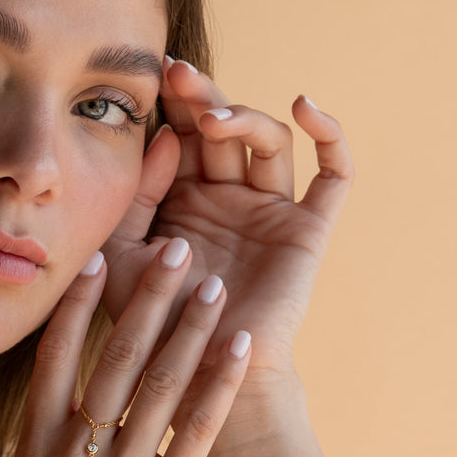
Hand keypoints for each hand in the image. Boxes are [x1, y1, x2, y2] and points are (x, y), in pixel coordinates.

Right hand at [0, 240, 250, 456]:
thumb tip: (32, 430)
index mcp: (33, 451)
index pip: (56, 360)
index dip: (78, 306)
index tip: (99, 260)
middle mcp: (74, 454)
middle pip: (113, 357)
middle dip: (146, 297)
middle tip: (175, 248)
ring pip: (158, 386)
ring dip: (189, 329)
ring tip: (214, 285)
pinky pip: (196, 433)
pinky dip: (219, 386)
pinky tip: (241, 348)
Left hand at [102, 61, 353, 380]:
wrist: (195, 379)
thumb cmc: (150, 328)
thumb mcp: (123, 258)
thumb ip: (135, 200)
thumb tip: (165, 139)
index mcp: (183, 203)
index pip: (184, 138)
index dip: (175, 107)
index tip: (156, 80)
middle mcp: (227, 200)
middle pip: (225, 131)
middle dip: (203, 99)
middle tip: (179, 76)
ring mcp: (268, 212)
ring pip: (269, 142)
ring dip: (244, 119)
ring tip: (213, 120)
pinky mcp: (306, 230)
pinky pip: (334, 176)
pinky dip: (330, 135)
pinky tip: (304, 108)